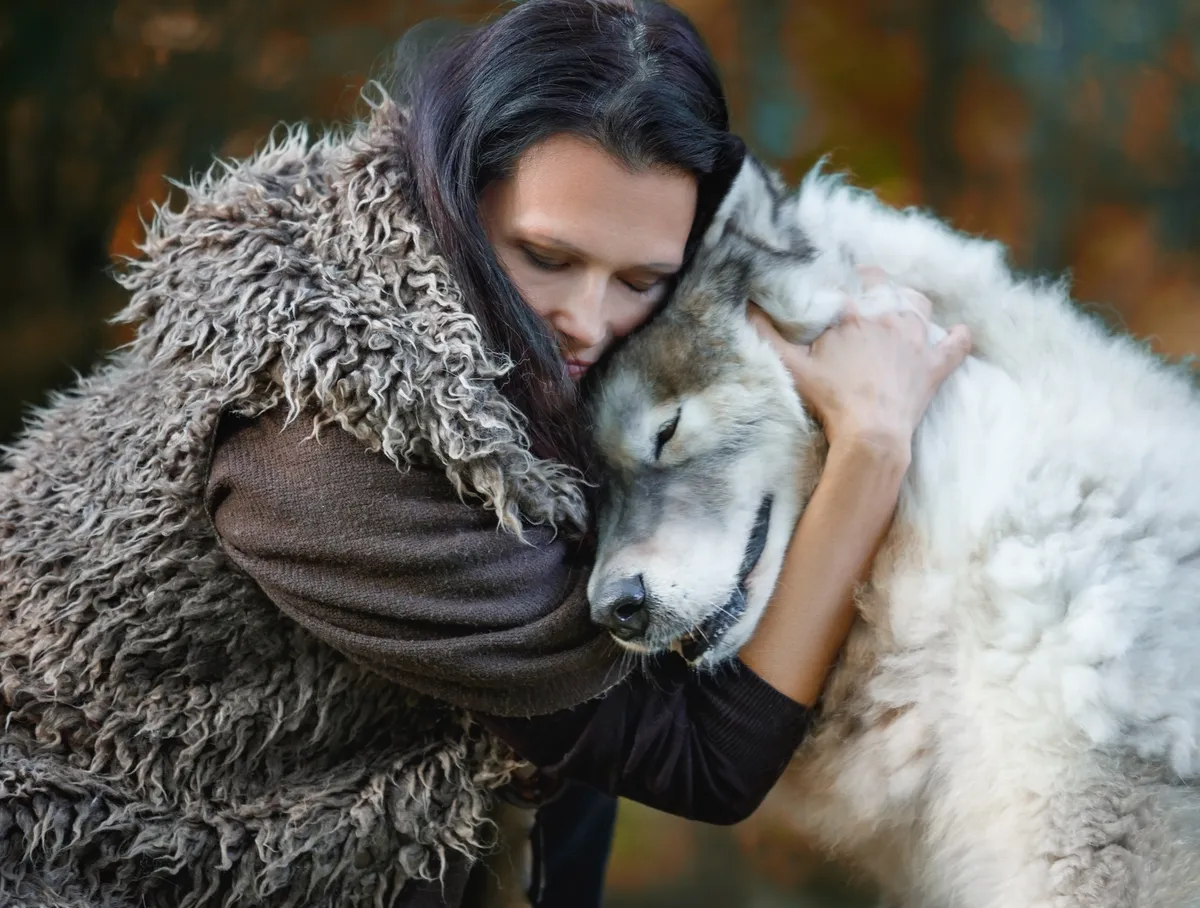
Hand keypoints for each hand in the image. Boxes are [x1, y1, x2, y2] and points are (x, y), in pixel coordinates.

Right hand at [748, 266, 971, 455]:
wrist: (872, 433)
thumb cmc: (830, 400)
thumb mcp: (791, 367)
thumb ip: (766, 335)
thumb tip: (746, 307)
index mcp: (853, 314)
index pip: (845, 282)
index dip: (836, 282)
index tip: (829, 288)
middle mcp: (888, 318)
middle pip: (883, 284)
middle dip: (872, 282)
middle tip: (860, 291)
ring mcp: (915, 341)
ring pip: (919, 305)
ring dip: (909, 302)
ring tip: (898, 308)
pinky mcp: (933, 367)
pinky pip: (954, 345)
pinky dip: (957, 338)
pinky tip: (959, 333)